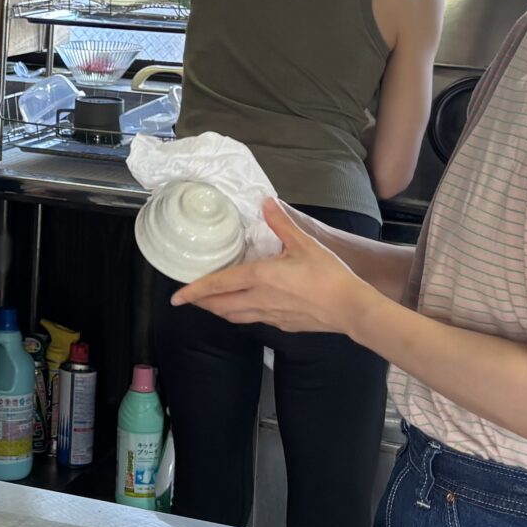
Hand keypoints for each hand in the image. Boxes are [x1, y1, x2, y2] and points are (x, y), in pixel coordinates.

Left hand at [169, 198, 366, 333]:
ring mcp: (270, 315)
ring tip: (211, 304)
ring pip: (235, 317)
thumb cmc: (328, 275)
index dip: (195, 291)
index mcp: (259, 277)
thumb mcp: (303, 243)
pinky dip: (241, 315)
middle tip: (189, 299)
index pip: (218, 285)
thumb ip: (281, 223)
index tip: (177, 297)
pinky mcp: (284, 325)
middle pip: (220, 306)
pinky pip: (254, 321)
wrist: (350, 308)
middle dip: (202, 303)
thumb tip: (266, 202)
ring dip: (219, 310)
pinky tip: (245, 309)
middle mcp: (258, 299)